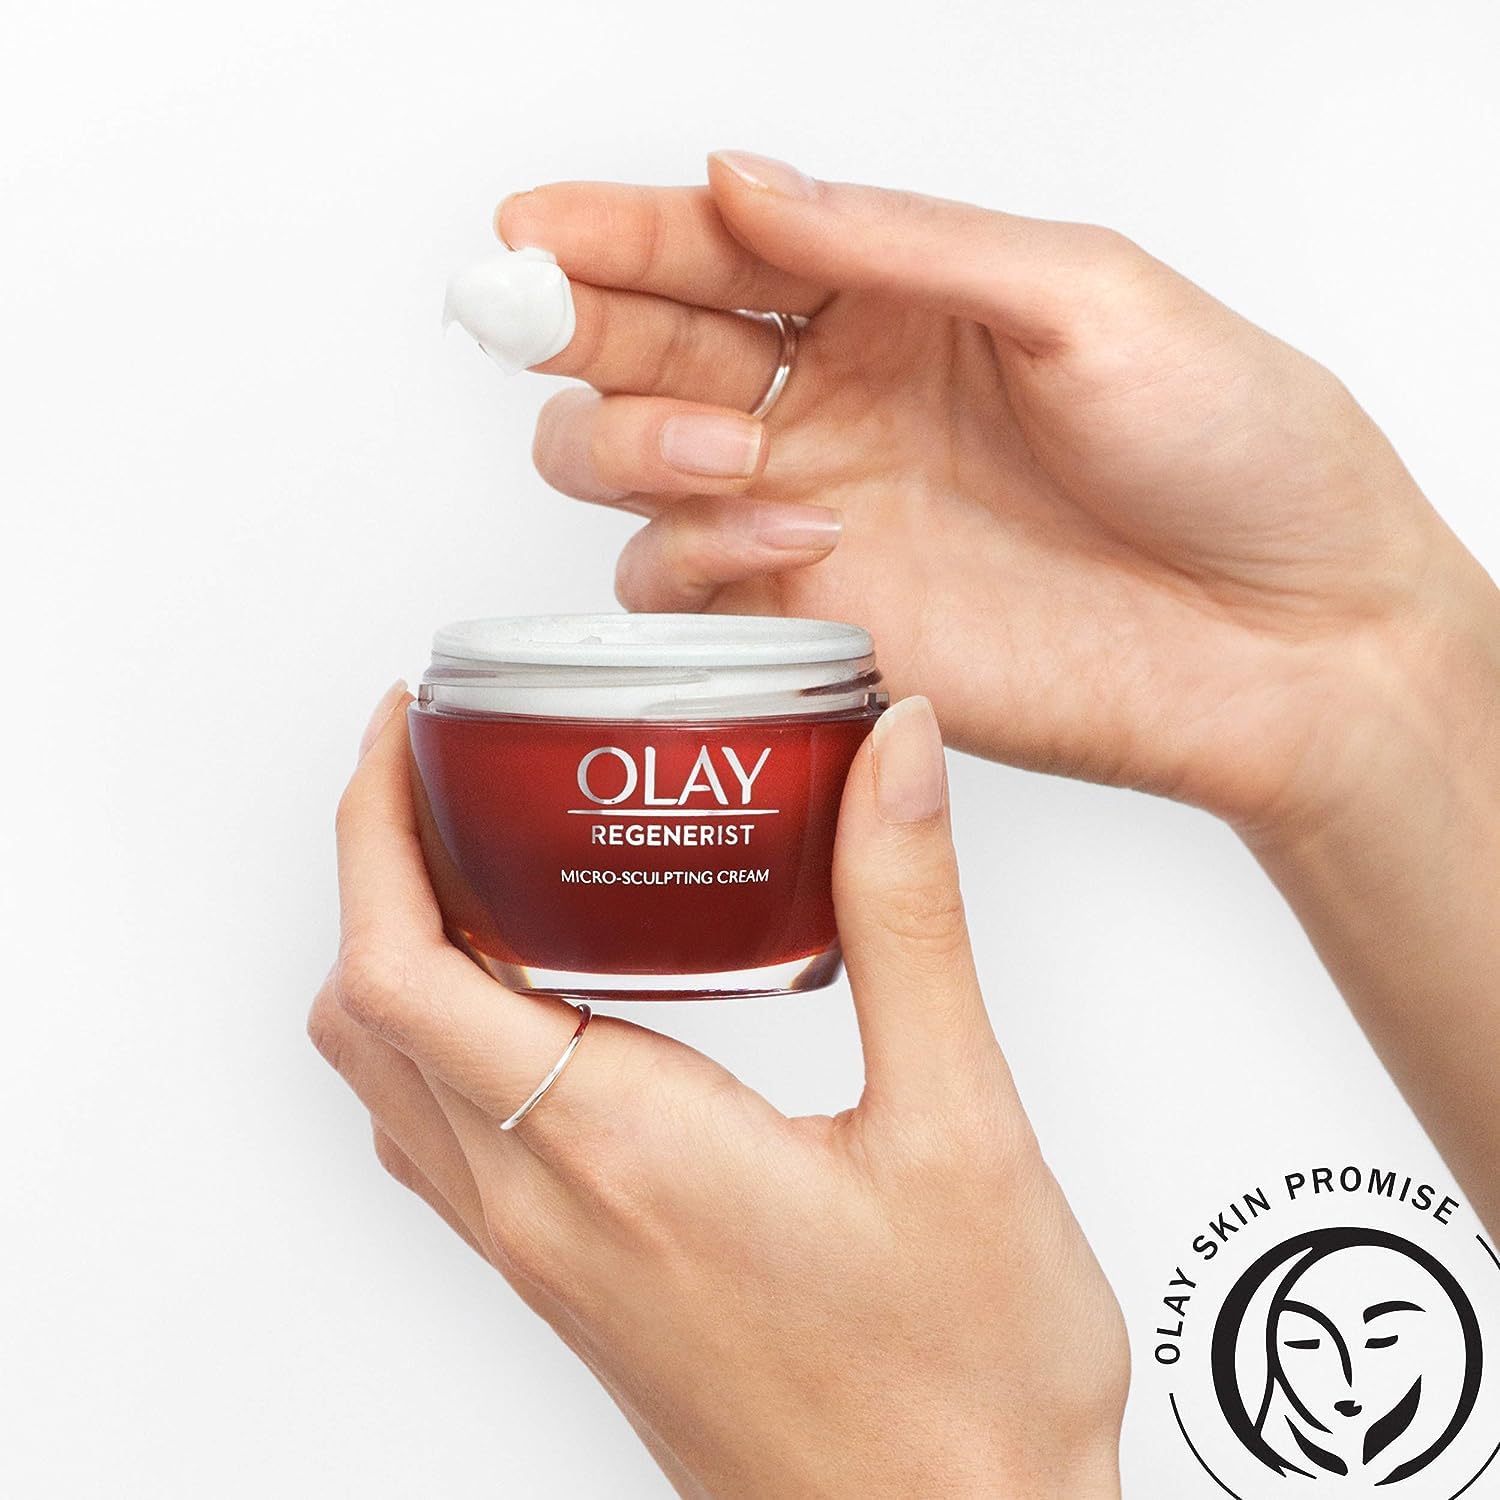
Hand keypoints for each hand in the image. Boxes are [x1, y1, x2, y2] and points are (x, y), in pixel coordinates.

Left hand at [309, 686, 1128, 1498]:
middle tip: (434, 772)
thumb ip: (909, 922)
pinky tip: (548, 998)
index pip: (402, 969)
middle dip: (370, 869)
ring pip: (392, 1083)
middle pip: (367, 1014)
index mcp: (616, 1154)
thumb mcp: (961, 1130)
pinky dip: (447, 1035)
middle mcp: (547, 1211)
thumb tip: (888, 762)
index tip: (399, 729)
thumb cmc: (961, 1393)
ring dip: (396, 954)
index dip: (371, 829)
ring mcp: (547, 1261)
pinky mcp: (574, 1286)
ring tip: (478, 859)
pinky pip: (447, 1138)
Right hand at [507, 150, 1497, 841]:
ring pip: (622, 470)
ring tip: (727, 447)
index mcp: (890, 300)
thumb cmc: (1232, 449)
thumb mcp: (1080, 296)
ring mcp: (814, 518)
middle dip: (578, 327)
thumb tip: (740, 181)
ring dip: (626, 443)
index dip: (611, 231)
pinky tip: (784, 531)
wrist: (1288, 636)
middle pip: (637, 351)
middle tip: (550, 316)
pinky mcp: (817, 627)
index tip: (530, 223)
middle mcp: (831, 404)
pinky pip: (680, 589)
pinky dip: (692, 553)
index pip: (713, 248)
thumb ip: (896, 245)